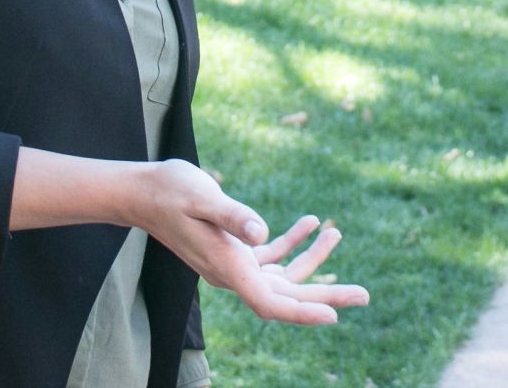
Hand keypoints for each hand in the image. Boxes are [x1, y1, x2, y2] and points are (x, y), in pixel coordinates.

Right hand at [124, 159, 369, 324]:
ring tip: (336, 234)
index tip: (335, 316)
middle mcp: (232, 273)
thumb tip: (262, 232)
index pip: (271, 303)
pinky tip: (310, 224)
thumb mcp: (203, 197)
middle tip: (364, 295)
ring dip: (312, 260)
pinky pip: (270, 257)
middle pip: (286, 295)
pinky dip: (292, 243)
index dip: (303, 312)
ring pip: (282, 275)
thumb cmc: (170, 191)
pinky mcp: (233, 250)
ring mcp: (233, 263)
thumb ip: (233, 216)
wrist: (143, 191)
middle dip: (326, 295)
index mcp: (227, 268)